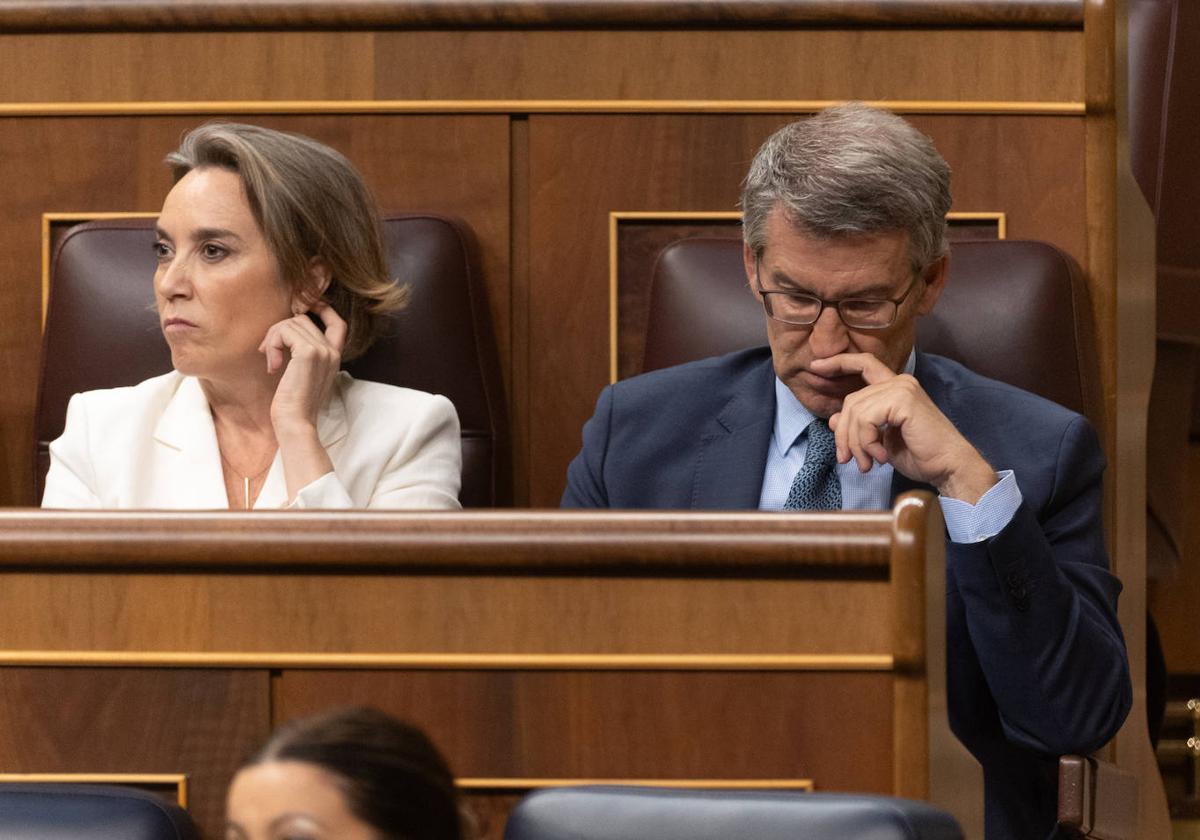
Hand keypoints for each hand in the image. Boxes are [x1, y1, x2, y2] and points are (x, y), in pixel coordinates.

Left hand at [260, 301, 347, 436]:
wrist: (295, 422)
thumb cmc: (293, 404)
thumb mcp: (302, 374)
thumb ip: (301, 353)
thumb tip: (283, 331)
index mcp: (334, 357)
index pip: (337, 323)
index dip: (322, 308)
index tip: (302, 308)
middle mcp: (332, 352)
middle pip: (302, 319)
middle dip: (279, 331)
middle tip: (268, 352)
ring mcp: (323, 351)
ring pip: (292, 323)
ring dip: (273, 338)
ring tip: (271, 361)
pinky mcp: (309, 353)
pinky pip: (284, 331)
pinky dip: (272, 344)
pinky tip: (272, 366)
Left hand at [813, 353, 997, 502]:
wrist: (947, 467)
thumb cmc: (919, 454)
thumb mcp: (879, 440)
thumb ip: (858, 426)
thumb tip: (834, 418)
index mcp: (895, 387)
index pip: (863, 364)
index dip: (838, 362)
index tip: (816, 367)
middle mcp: (899, 382)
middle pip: (851, 401)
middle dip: (843, 434)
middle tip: (847, 459)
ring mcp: (901, 389)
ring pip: (855, 412)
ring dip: (855, 444)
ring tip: (865, 464)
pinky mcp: (903, 400)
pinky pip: (866, 419)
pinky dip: (866, 442)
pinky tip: (879, 457)